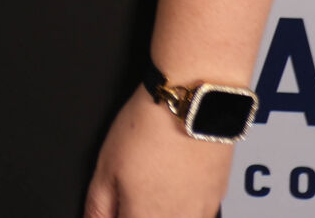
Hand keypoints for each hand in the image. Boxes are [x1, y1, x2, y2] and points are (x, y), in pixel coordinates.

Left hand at [83, 92, 234, 217]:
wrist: (194, 107)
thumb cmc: (149, 130)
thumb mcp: (106, 167)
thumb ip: (98, 206)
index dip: (114, 215)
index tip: (113, 205)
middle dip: (135, 211)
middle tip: (129, 189)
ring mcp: (201, 214)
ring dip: (158, 211)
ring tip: (150, 182)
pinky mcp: (216, 200)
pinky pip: (196, 214)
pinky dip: (180, 206)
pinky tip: (171, 183)